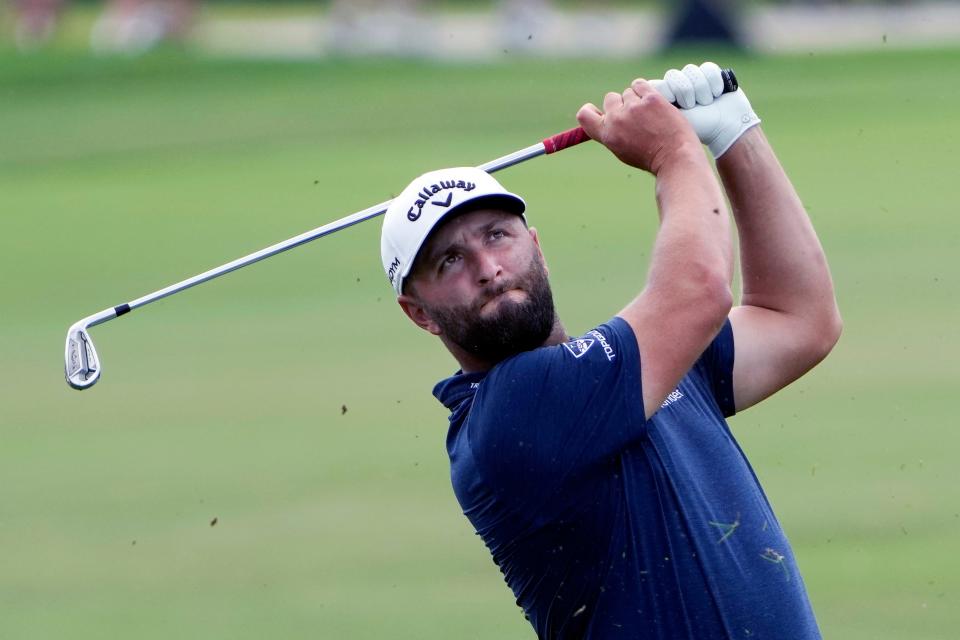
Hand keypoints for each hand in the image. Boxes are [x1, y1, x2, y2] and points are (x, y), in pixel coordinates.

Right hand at [576, 79, 701, 174]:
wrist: (675, 158)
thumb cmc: (650, 158)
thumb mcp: (622, 150)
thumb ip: (612, 132)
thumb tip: (607, 116)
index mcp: (607, 134)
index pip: (584, 114)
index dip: (591, 109)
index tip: (602, 110)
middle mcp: (617, 119)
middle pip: (610, 98)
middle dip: (620, 104)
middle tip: (637, 116)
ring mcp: (634, 107)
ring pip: (628, 92)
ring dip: (636, 99)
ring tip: (650, 115)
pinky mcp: (650, 98)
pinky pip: (640, 84)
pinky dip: (644, 90)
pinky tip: (652, 101)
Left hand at [651, 62, 760, 157]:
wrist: (725, 130)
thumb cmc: (697, 129)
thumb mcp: (671, 121)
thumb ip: (653, 109)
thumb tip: (637, 98)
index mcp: (665, 97)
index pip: (657, 83)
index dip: (667, 92)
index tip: (675, 105)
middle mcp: (678, 86)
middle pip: (672, 75)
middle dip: (684, 92)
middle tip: (691, 107)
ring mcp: (694, 80)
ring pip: (690, 70)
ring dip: (700, 89)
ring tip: (706, 104)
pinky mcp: (711, 74)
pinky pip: (707, 68)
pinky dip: (713, 83)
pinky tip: (717, 95)